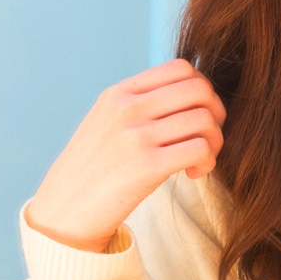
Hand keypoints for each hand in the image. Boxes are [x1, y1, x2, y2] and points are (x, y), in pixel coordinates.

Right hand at [25, 59, 225, 252]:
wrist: (64, 212)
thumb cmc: (94, 168)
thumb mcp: (106, 121)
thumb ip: (140, 103)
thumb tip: (191, 92)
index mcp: (119, 93)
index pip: (181, 67)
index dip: (202, 89)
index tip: (197, 113)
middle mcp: (128, 108)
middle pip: (200, 89)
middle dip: (216, 113)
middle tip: (207, 137)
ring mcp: (136, 136)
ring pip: (205, 119)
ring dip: (214, 141)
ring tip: (199, 159)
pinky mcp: (146, 166)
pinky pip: (200, 149)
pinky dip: (208, 161)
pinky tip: (192, 172)